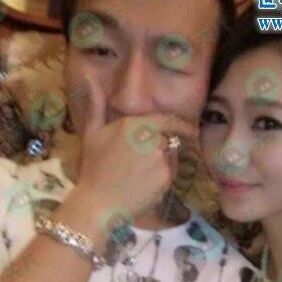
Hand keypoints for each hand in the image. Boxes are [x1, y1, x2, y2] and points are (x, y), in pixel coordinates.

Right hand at [77, 76, 198, 219]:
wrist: (98, 203)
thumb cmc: (93, 168)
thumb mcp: (92, 133)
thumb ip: (96, 105)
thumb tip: (90, 79)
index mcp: (135, 124)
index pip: (169, 120)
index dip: (182, 125)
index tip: (191, 130)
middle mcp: (152, 138)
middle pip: (170, 139)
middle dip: (164, 147)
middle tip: (145, 161)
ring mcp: (161, 158)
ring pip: (172, 156)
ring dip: (163, 162)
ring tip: (141, 174)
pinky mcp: (166, 177)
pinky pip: (171, 172)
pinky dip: (163, 177)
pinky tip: (144, 184)